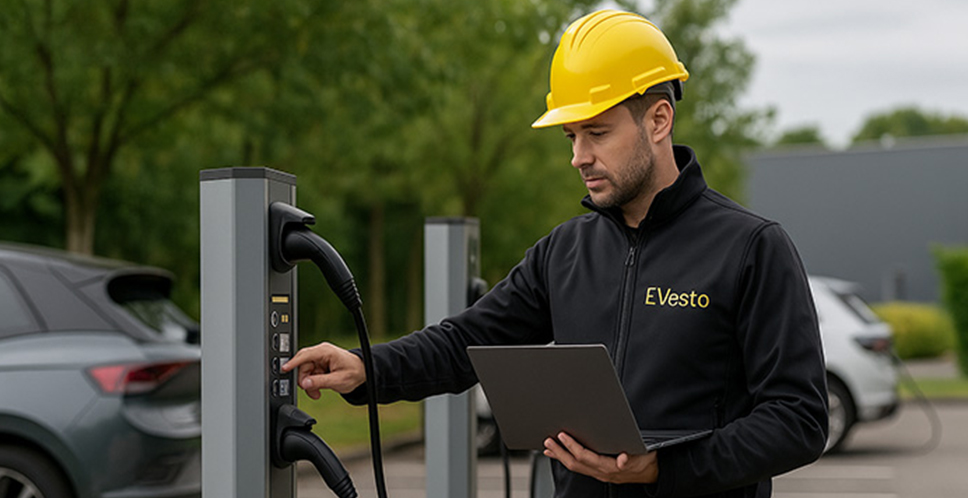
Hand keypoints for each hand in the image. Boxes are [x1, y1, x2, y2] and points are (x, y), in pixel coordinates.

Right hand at [281, 342, 364, 398]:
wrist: (363, 372)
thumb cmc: (354, 372)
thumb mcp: (338, 380)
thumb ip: (320, 382)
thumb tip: (305, 383)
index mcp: (325, 352)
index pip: (304, 355)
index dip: (293, 362)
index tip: (284, 369)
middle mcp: (320, 353)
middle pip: (302, 366)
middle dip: (305, 380)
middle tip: (312, 391)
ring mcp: (319, 358)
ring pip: (304, 372)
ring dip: (309, 384)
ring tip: (318, 392)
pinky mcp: (319, 364)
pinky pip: (309, 374)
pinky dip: (312, 383)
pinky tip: (319, 389)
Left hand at [543, 432, 657, 483]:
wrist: (651, 472)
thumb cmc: (646, 461)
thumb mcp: (643, 456)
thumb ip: (631, 458)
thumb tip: (622, 460)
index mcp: (610, 468)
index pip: (586, 457)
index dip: (573, 447)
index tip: (563, 436)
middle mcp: (602, 473)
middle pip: (575, 463)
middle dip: (560, 452)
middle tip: (548, 441)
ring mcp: (599, 474)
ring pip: (575, 466)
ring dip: (560, 456)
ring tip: (549, 448)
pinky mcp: (598, 472)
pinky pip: (579, 467)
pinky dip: (567, 460)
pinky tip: (560, 454)